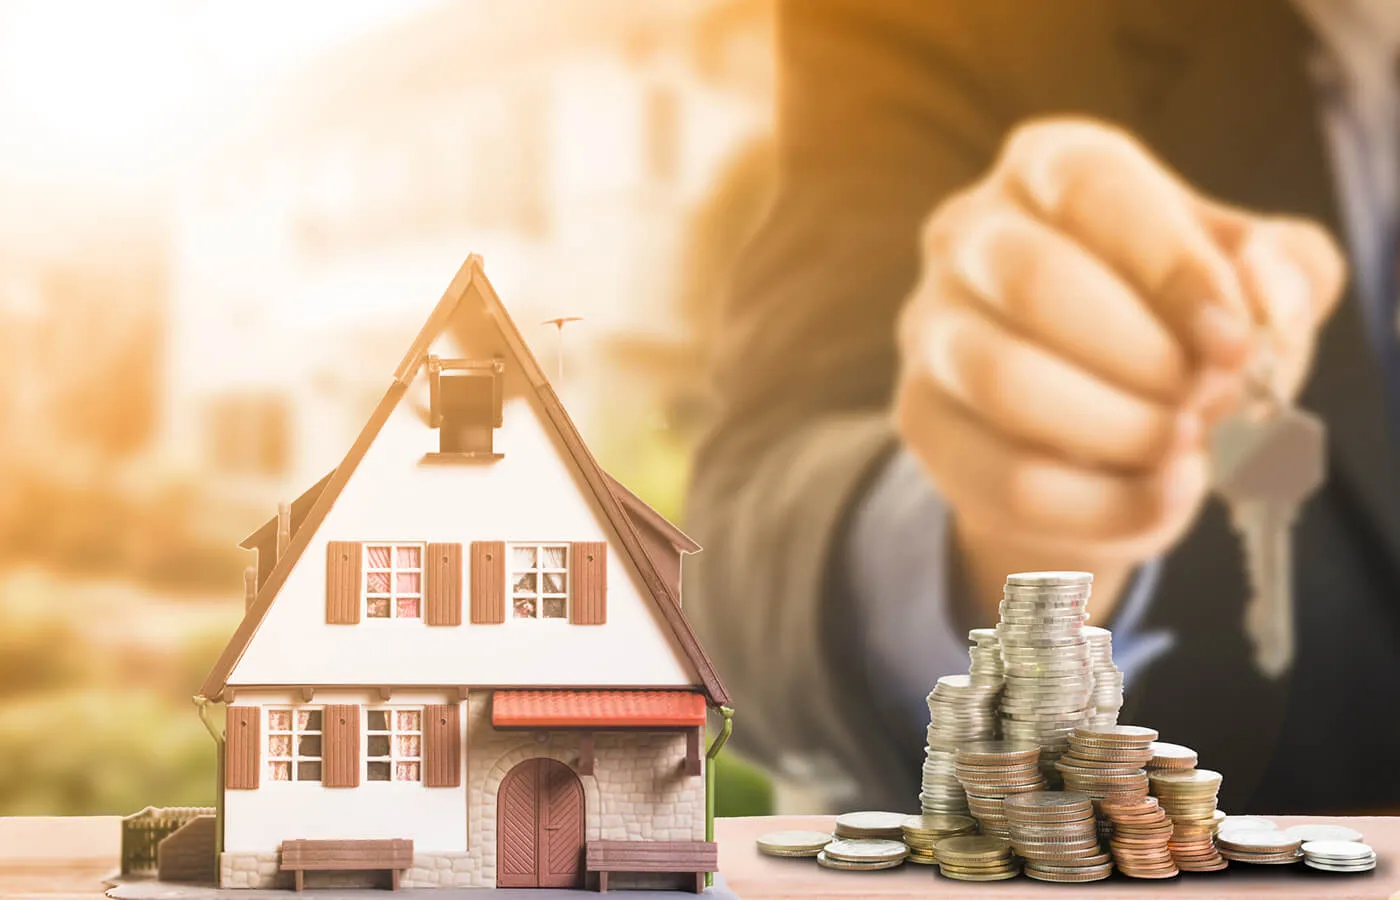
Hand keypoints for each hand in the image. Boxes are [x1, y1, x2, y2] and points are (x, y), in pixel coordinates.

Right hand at [893, 118, 1344, 613]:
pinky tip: (1160, 496)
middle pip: (1036, 281)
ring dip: (1120, 428)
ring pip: (1005, 381)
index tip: (1235, 342)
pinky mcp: (921, 419)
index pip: (1095, 190)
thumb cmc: (1173, 329)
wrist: (1097, 431)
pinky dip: (1102, 503)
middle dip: (1146, 356)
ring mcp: (933, 327)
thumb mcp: (1249, 284)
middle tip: (1212, 400)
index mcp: (1049, 165)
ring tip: (1187, 446)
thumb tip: (1262, 295)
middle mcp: (969, 232)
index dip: (1174, 268)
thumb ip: (1284, 271)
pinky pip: (1004, 476)